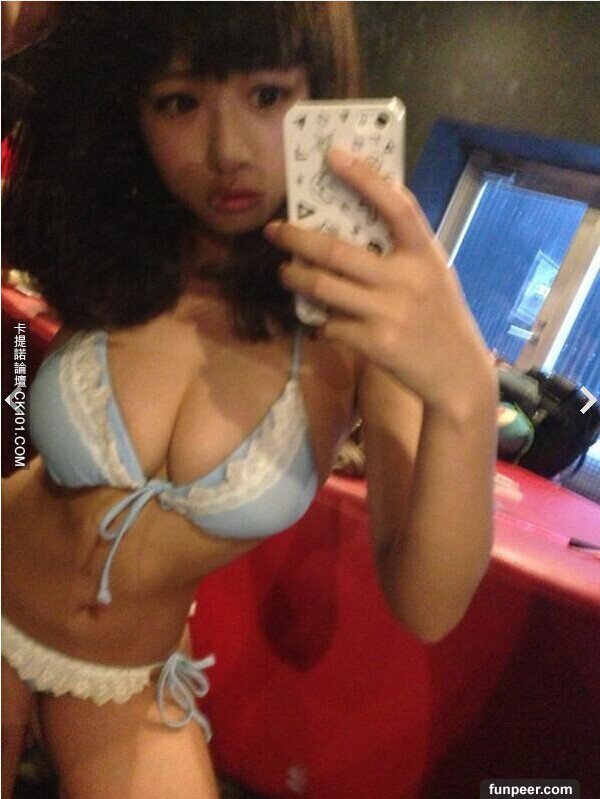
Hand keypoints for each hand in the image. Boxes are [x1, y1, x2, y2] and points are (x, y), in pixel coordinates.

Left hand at [264, 148, 495, 418]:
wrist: (457, 373)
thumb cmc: (441, 316)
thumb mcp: (432, 274)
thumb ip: (401, 250)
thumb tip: (352, 223)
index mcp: (425, 254)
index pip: (396, 205)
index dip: (363, 176)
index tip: (332, 154)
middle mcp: (406, 279)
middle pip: (335, 250)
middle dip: (296, 237)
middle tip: (275, 229)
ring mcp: (388, 312)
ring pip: (322, 287)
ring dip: (294, 276)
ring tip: (285, 271)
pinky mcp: (374, 343)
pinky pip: (331, 324)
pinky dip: (320, 320)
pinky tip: (320, 318)